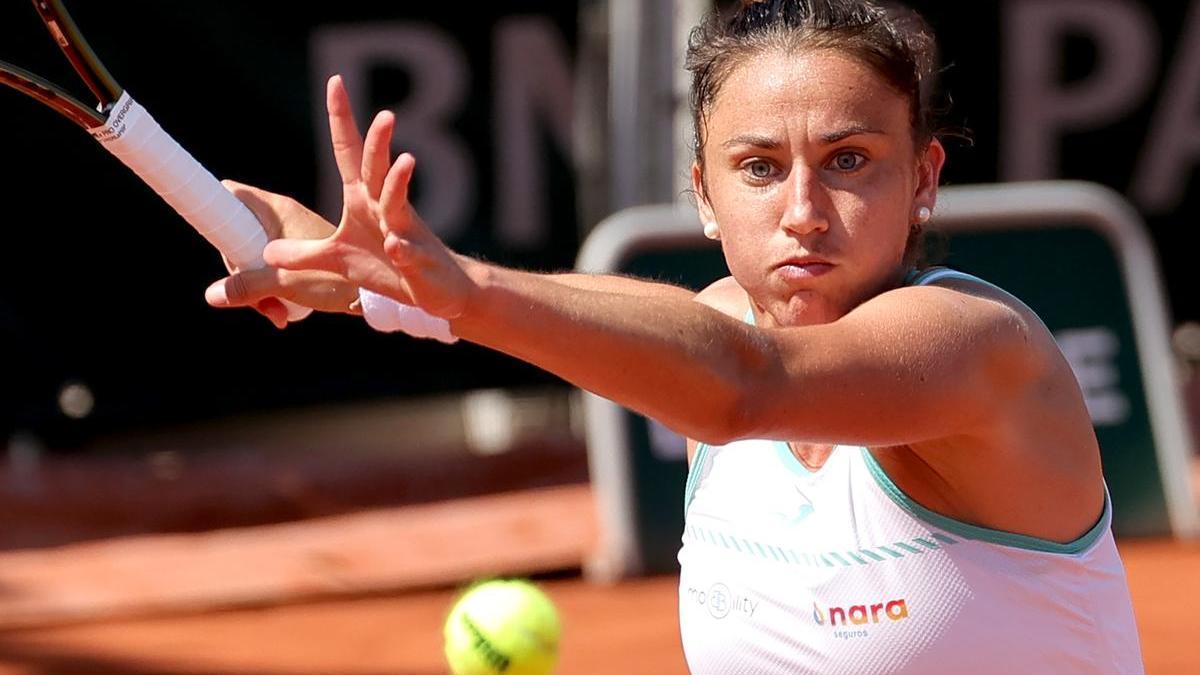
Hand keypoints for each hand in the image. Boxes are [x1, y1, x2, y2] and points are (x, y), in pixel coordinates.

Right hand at [205, 182, 358, 327]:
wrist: (380, 293)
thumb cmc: (337, 279)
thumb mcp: (284, 283)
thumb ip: (246, 286)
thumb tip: (210, 295)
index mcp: (277, 208)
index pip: (230, 193)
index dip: (214, 211)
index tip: (215, 239)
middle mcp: (284, 215)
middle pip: (238, 233)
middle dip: (238, 268)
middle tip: (253, 298)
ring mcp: (294, 235)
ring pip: (255, 255)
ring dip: (257, 285)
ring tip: (275, 312)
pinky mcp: (304, 254)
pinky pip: (273, 267)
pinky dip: (273, 289)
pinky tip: (283, 312)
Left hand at [262, 75, 479, 320]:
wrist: (437, 288)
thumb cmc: (389, 268)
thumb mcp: (337, 261)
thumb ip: (302, 254)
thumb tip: (267, 250)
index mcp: (364, 199)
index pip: (349, 152)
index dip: (342, 119)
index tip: (336, 81)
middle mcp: (385, 208)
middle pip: (378, 169)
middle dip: (379, 142)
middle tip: (385, 114)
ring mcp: (403, 232)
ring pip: (400, 202)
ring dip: (400, 182)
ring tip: (405, 159)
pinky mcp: (416, 261)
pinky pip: (407, 252)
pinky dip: (402, 249)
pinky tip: (395, 246)